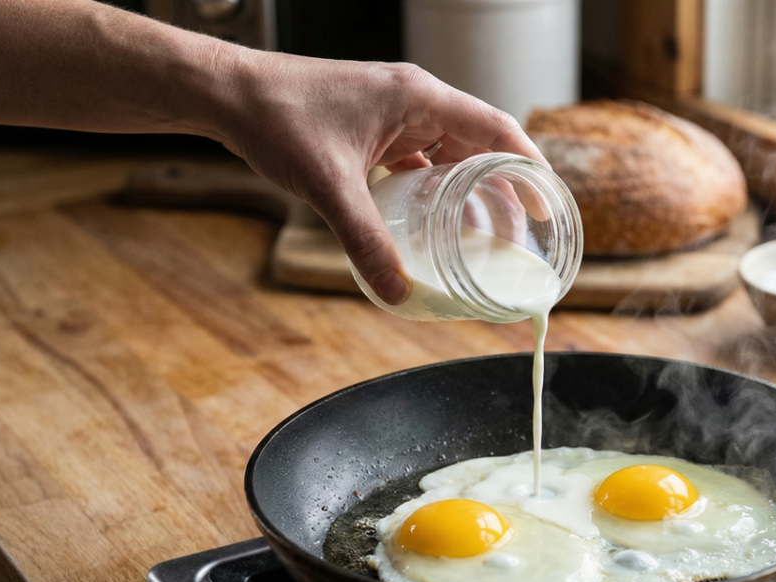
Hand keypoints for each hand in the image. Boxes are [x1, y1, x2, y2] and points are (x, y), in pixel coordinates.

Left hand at [211, 55, 547, 304]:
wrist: (228, 94)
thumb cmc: (278, 118)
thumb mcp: (329, 186)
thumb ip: (366, 241)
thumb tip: (398, 293)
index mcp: (419, 98)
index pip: (496, 128)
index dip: (528, 166)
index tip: (547, 204)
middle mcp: (413, 100)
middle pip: (479, 143)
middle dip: (502, 188)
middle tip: (519, 234)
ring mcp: (392, 112)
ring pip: (449, 153)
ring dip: (467, 190)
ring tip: (483, 234)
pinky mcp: (372, 127)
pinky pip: (418, 159)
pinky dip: (432, 188)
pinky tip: (431, 221)